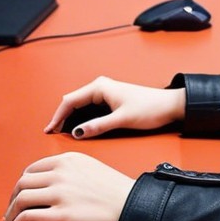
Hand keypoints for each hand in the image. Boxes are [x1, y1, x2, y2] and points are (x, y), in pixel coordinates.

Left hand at [3, 152, 135, 220]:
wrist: (130, 205)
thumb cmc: (114, 190)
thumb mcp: (90, 167)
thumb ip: (68, 169)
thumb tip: (49, 183)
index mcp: (67, 159)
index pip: (32, 169)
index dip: (22, 184)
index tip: (19, 195)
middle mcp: (60, 173)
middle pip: (22, 184)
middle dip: (12, 199)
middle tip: (10, 211)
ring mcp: (60, 193)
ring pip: (21, 200)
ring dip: (10, 213)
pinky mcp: (61, 215)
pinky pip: (28, 218)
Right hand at [45, 77, 185, 138]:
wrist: (169, 106)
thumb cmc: (150, 108)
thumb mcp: (122, 119)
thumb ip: (99, 126)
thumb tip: (78, 132)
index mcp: (100, 87)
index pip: (70, 101)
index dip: (58, 116)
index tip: (50, 130)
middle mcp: (100, 87)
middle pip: (72, 102)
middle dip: (61, 117)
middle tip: (52, 133)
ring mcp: (105, 92)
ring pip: (80, 105)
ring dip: (70, 118)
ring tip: (61, 132)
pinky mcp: (110, 100)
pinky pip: (89, 108)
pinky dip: (81, 118)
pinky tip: (78, 128)